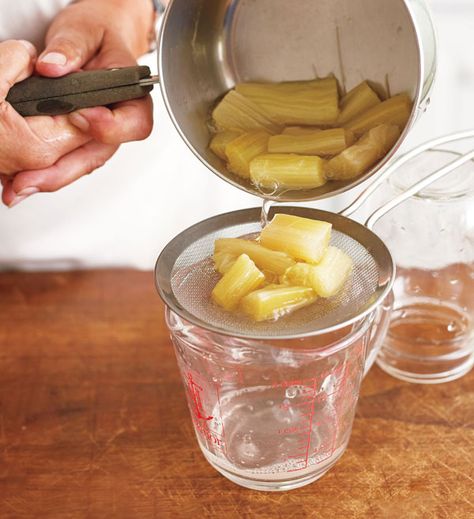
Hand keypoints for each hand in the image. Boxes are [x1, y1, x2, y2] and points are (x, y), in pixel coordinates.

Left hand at [2, 0, 154, 206]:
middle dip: (64, 170)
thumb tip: (53, 66)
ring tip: (19, 186)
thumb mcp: (85, 29)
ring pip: (80, 163)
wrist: (95, 39)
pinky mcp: (79, 138)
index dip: (108, 126)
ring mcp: (98, 134)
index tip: (81, 116)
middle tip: (31, 180)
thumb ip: (72, 47)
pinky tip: (23, 178)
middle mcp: (117, 121)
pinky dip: (44, 170)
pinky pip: (66, 158)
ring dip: (50, 177)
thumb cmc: (99, 33)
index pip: (133, 123)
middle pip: (100, 154)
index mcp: (131, 97)